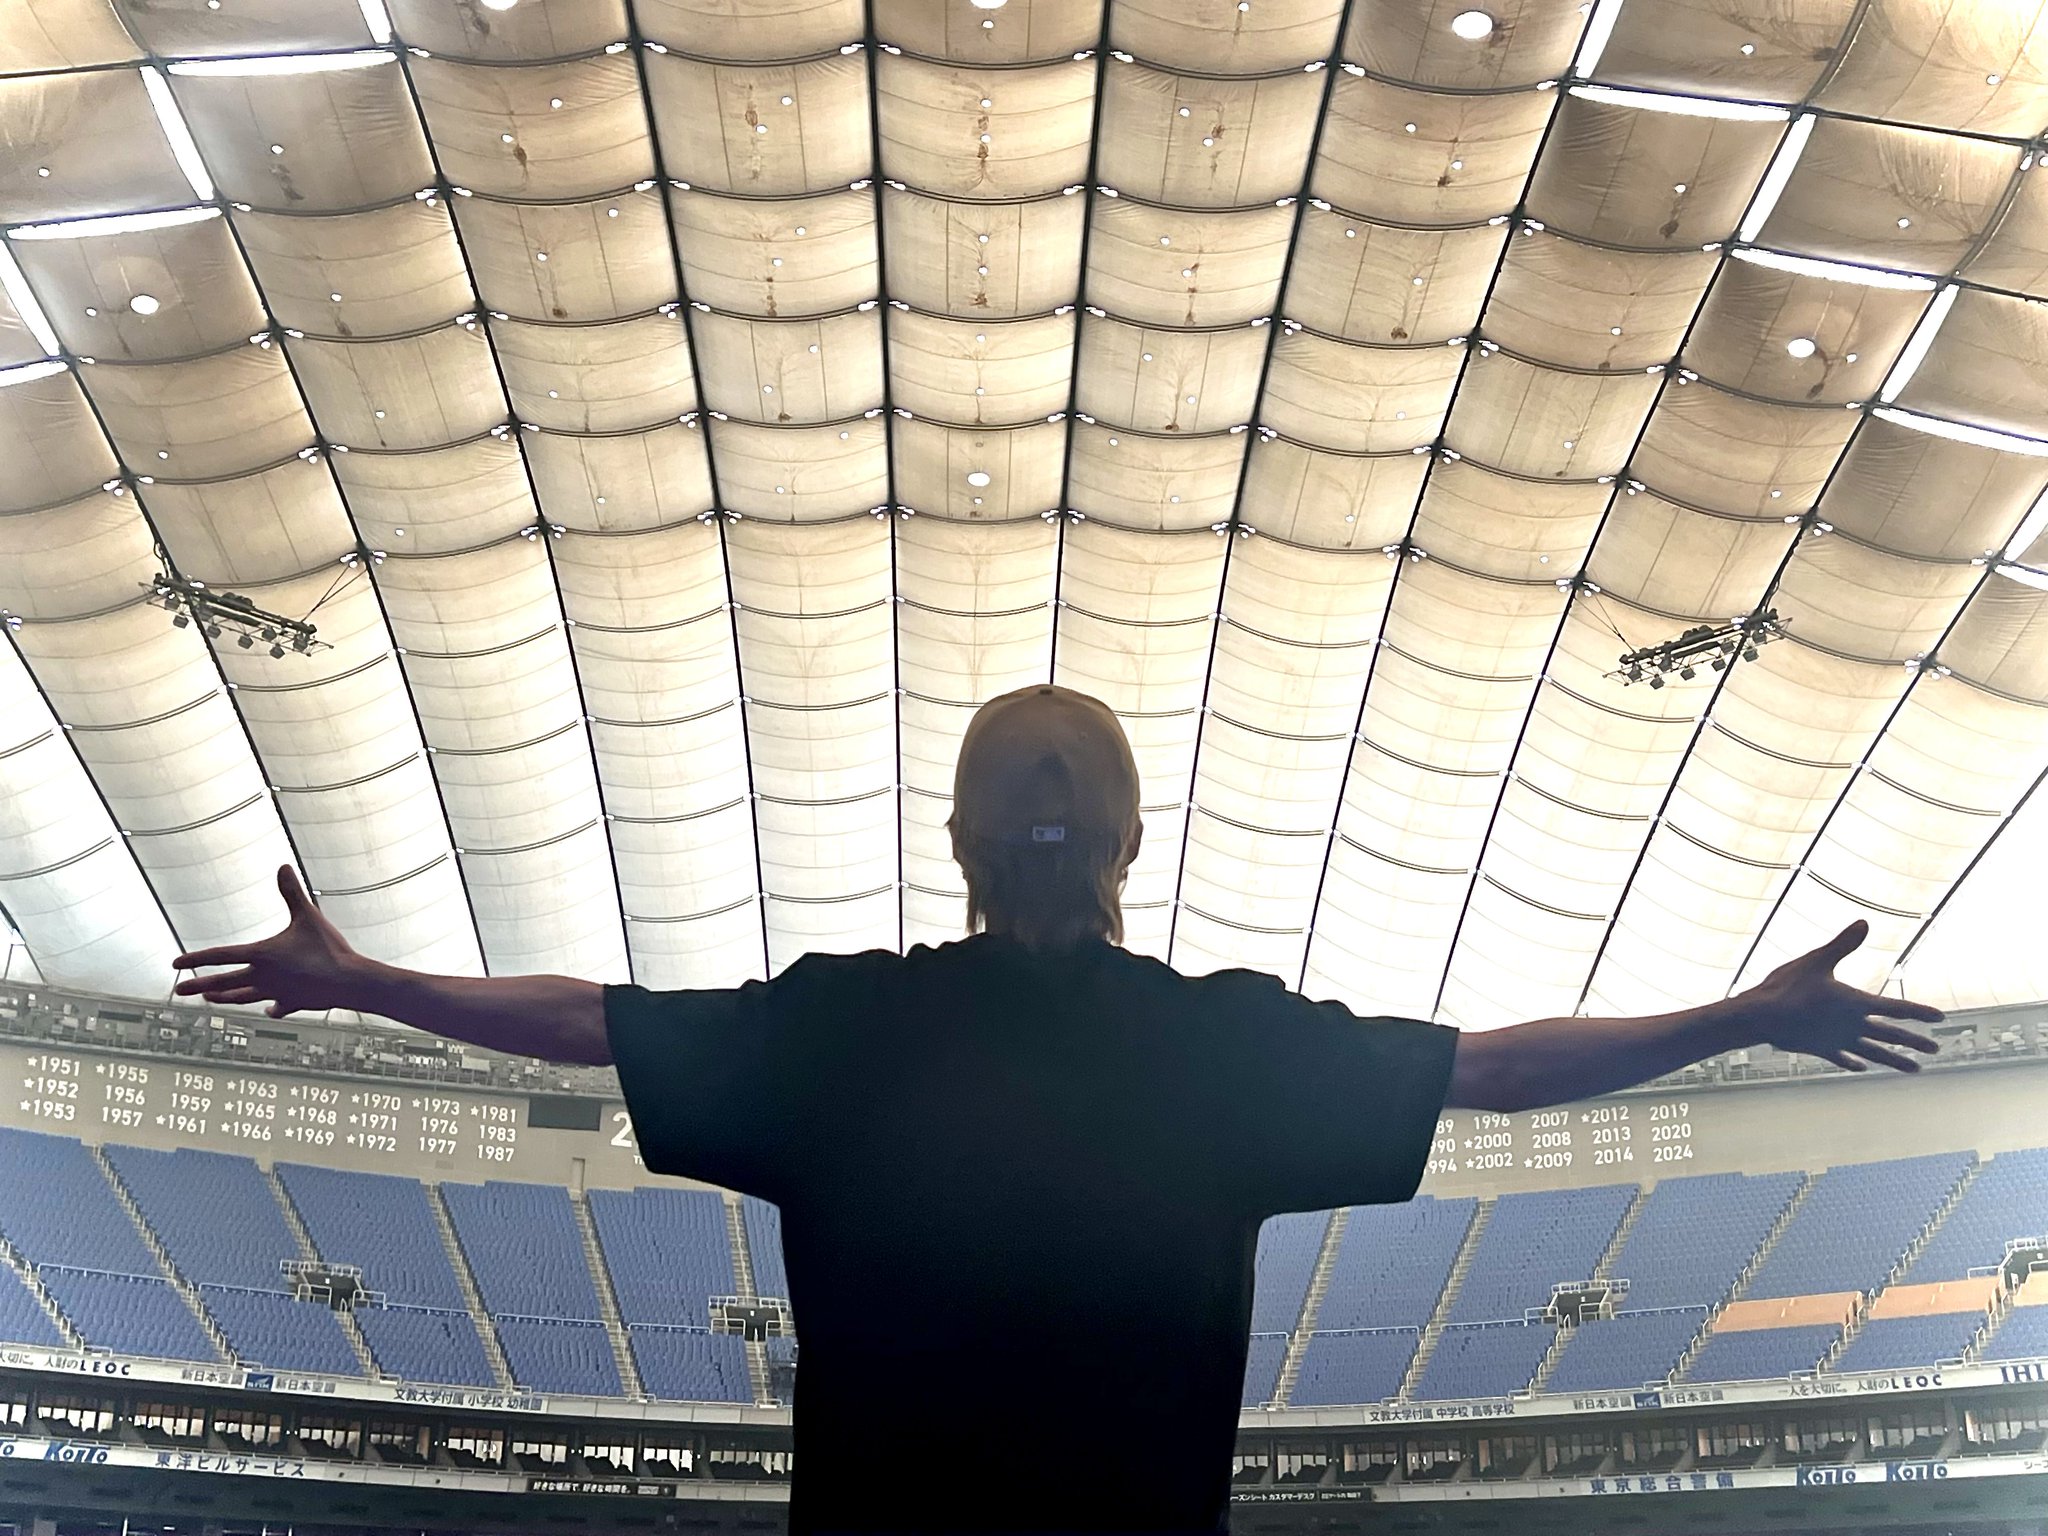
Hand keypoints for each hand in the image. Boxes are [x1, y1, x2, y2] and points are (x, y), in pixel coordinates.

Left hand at [172, 865, 364, 1018]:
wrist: (348, 982)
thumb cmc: (327, 948)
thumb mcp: (307, 916)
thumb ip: (291, 892)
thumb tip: (282, 866)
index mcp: (262, 955)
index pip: (220, 956)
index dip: (197, 958)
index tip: (175, 964)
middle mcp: (262, 977)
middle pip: (224, 982)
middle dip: (199, 985)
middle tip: (179, 991)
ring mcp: (276, 993)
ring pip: (243, 998)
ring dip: (225, 998)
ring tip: (211, 999)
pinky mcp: (292, 1004)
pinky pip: (277, 1007)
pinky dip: (270, 1008)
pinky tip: (268, 1010)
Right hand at [1737, 919, 1942, 1072]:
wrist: (1762, 1017)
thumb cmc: (1788, 986)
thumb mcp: (1816, 960)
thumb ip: (1843, 945)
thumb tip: (1864, 924)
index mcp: (1855, 1003)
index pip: (1896, 1008)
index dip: (1920, 1012)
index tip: (1940, 1018)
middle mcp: (1852, 1026)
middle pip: (1891, 1035)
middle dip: (1915, 1042)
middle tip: (1935, 1049)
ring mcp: (1838, 1040)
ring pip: (1874, 1053)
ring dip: (1895, 1060)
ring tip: (1913, 1068)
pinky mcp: (1821, 1049)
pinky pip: (1843, 1058)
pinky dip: (1854, 1062)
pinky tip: (1861, 1067)